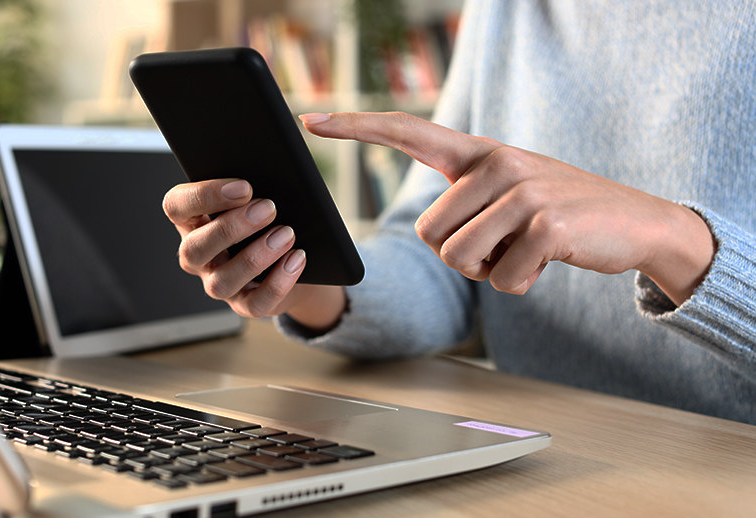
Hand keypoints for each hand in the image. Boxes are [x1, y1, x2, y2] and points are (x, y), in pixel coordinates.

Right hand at [162, 179, 345, 326]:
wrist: (294, 257)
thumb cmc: (267, 219)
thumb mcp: (254, 199)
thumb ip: (249, 189)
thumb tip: (269, 176)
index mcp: (191, 221)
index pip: (177, 206)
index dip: (204, 195)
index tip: (243, 186)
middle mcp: (197, 256)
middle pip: (195, 248)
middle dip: (232, 228)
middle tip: (269, 208)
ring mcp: (217, 283)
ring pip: (222, 280)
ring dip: (256, 256)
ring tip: (286, 234)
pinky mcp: (245, 304)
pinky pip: (256, 302)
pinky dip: (278, 282)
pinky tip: (296, 259)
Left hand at [300, 111, 715, 304]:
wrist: (636, 222)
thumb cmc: (557, 215)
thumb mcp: (508, 194)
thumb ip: (467, 200)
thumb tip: (433, 235)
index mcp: (478, 154)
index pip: (407, 131)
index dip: (358, 127)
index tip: (312, 121)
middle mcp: (495, 163)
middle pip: (430, 233)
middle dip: (461, 256)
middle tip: (503, 245)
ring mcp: (522, 190)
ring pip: (458, 258)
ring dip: (490, 271)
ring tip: (525, 249)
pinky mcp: (546, 224)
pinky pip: (502, 280)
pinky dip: (521, 285)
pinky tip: (548, 261)